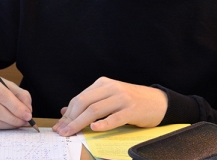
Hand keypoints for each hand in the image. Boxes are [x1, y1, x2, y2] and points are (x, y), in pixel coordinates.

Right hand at [0, 69, 33, 128]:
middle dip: (13, 117)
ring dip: (8, 124)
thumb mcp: (3, 83)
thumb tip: (27, 109)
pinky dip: (0, 127)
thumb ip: (18, 94)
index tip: (28, 114)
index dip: (16, 106)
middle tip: (25, 121)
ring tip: (18, 123)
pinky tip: (7, 124)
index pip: (1, 94)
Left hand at [52, 77, 167, 136]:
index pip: (80, 98)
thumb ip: (89, 103)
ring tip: (70, 133)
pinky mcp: (132, 110)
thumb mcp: (109, 98)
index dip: (68, 113)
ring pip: (95, 109)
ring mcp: (122, 98)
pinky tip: (94, 128)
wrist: (158, 102)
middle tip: (61, 131)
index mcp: (104, 83)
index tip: (58, 126)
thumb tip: (65, 112)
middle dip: (70, 119)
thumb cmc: (131, 101)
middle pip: (84, 102)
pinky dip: (103, 123)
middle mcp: (112, 88)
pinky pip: (114, 117)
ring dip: (79, 123)